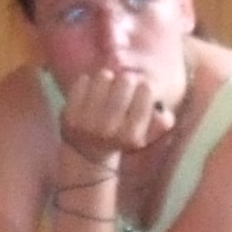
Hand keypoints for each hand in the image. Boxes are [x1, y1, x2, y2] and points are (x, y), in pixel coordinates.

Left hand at [60, 69, 176, 163]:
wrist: (87, 154)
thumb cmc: (122, 138)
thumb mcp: (145, 136)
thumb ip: (160, 124)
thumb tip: (163, 114)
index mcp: (132, 136)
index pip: (146, 93)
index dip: (145, 86)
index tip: (142, 87)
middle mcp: (108, 130)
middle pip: (125, 81)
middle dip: (127, 79)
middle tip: (125, 81)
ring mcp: (86, 122)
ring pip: (104, 77)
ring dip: (107, 76)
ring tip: (108, 83)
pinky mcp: (68, 115)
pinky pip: (83, 81)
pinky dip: (88, 80)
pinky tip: (92, 87)